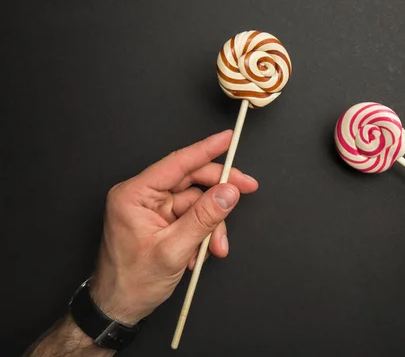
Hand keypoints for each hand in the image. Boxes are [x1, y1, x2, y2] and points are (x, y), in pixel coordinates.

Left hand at [90, 130, 258, 323]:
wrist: (118, 307)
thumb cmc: (131, 282)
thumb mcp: (173, 250)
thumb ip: (204, 218)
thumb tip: (228, 192)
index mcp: (134, 195)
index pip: (177, 163)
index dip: (205, 149)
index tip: (227, 138)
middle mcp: (143, 197)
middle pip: (191, 181)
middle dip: (218, 195)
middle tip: (245, 191)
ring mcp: (153, 210)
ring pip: (196, 203)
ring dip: (211, 226)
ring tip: (216, 248)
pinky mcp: (162, 223)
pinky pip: (192, 218)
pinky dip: (203, 234)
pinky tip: (200, 254)